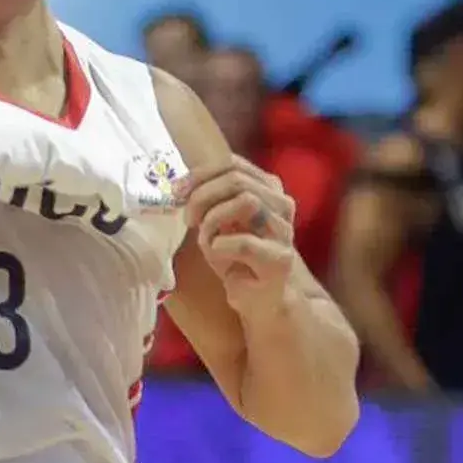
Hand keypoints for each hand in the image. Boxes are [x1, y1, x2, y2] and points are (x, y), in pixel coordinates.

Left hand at [184, 156, 298, 308]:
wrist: (261, 299)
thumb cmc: (236, 258)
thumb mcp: (218, 220)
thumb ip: (207, 198)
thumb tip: (178, 184)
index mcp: (267, 189)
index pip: (233, 164)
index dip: (200, 174)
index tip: (177, 191)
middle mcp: (281, 205)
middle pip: (237, 180)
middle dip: (202, 196)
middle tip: (188, 218)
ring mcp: (284, 231)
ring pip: (246, 202)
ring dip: (213, 219)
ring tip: (205, 238)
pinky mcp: (280, 259)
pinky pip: (244, 242)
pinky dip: (219, 245)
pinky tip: (215, 253)